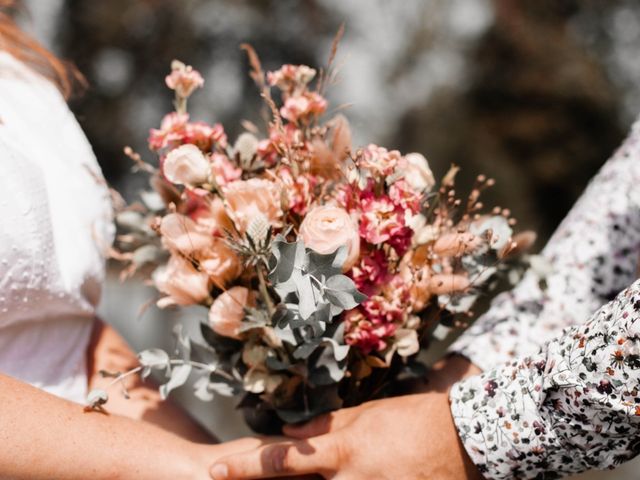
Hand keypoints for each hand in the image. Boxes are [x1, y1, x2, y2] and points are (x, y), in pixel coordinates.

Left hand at [209, 356, 482, 479]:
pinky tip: (372, 470)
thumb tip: (290, 431)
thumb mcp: (367, 415)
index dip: (245, 467)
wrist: (465, 441)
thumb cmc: (414, 419)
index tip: (214, 470)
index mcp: (343, 451)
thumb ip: (326, 426)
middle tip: (295, 462)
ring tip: (359, 460)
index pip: (284, 460)